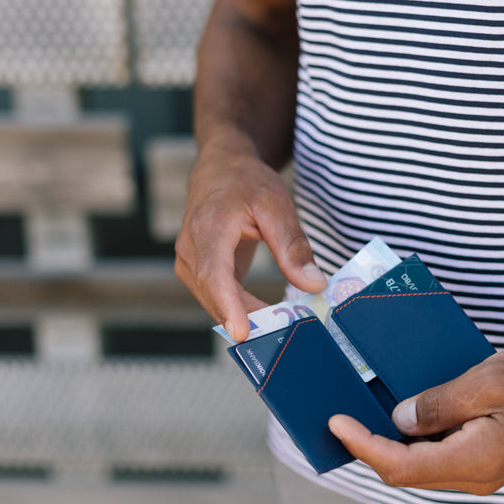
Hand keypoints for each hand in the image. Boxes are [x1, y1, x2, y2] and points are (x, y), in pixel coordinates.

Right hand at [174, 139, 326, 341]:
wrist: (220, 167)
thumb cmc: (246, 181)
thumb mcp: (277, 205)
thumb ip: (293, 246)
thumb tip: (313, 285)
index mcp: (208, 226)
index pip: (213, 273)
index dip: (227, 305)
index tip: (243, 332)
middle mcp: (191, 248)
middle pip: (214, 294)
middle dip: (246, 318)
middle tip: (282, 335)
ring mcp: (190, 262)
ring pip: (214, 301)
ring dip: (244, 317)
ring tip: (280, 326)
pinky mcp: (198, 271)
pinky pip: (217, 297)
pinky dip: (240, 310)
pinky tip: (267, 318)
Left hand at [329, 343, 503, 494]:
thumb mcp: (486, 380)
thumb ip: (439, 404)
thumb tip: (400, 419)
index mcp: (475, 461)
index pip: (400, 465)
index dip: (363, 446)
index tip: (335, 424)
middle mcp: (478, 476)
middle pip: (408, 471)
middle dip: (371, 448)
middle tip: (341, 419)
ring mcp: (486, 471)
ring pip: (425, 465)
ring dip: (394, 443)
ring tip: (366, 413)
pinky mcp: (491, 458)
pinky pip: (444, 455)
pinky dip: (419, 438)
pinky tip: (408, 412)